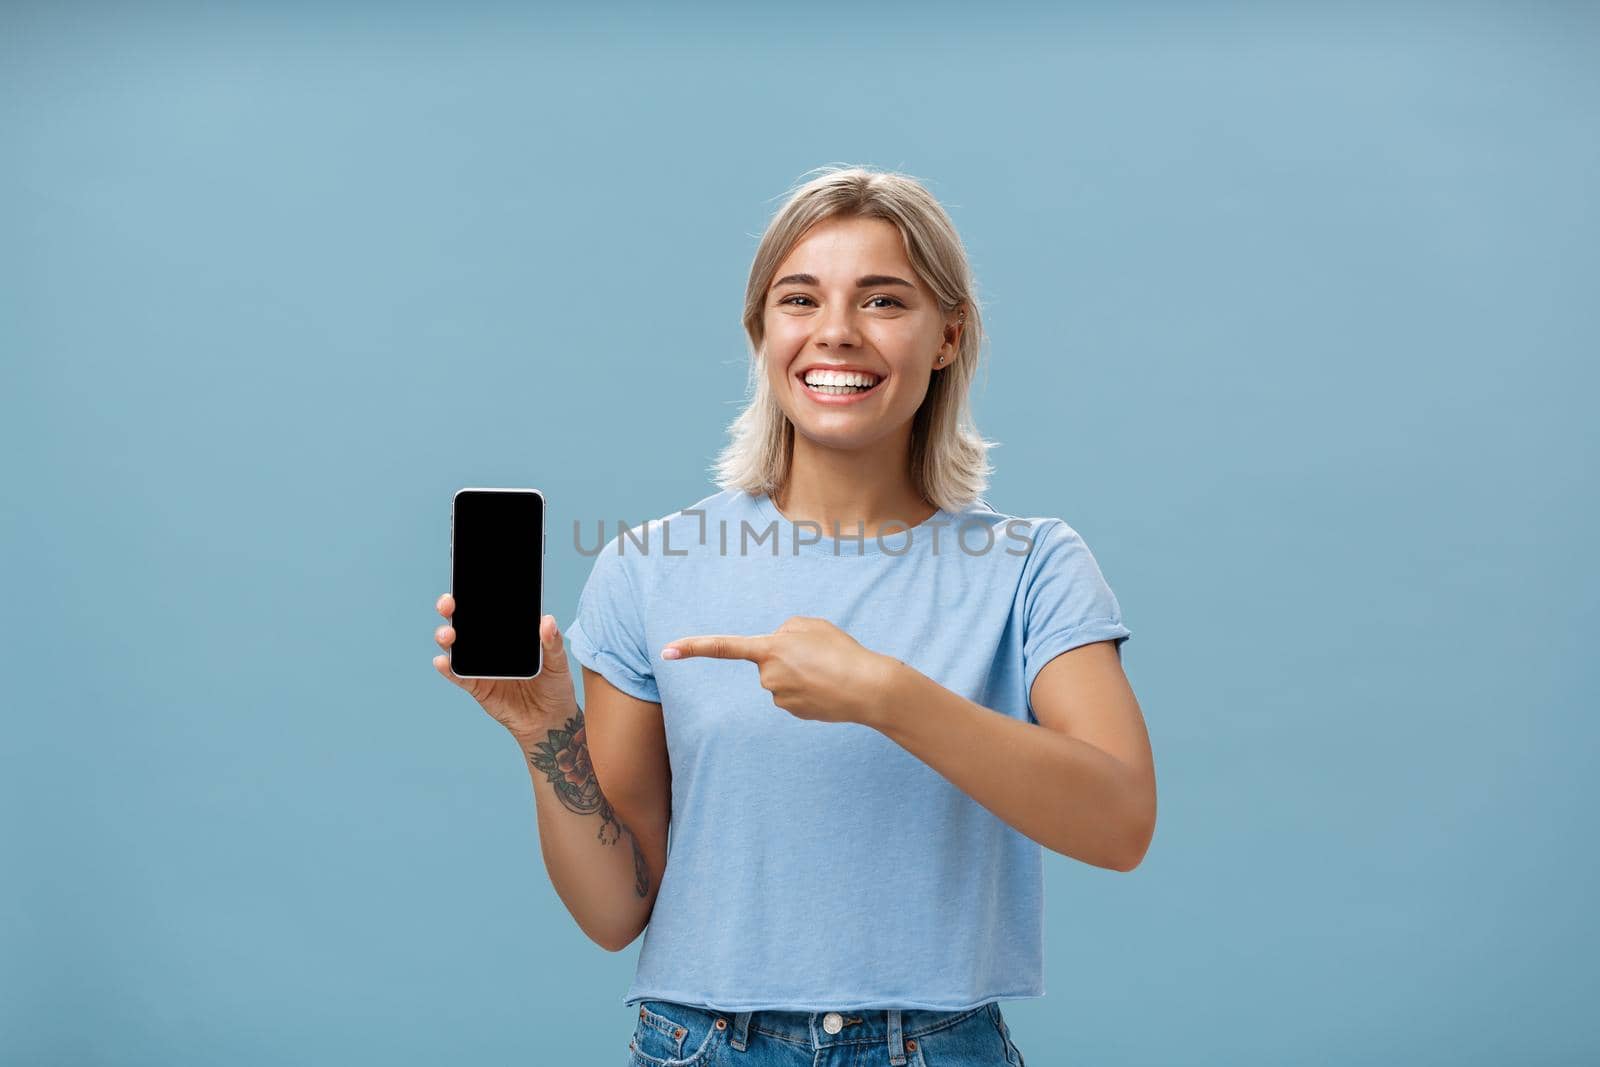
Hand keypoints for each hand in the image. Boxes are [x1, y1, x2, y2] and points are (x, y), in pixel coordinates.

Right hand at [432, 592, 578, 746]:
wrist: (549, 720)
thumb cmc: (554, 686)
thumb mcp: (558, 662)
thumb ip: (552, 642)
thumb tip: (547, 621)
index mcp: (508, 633)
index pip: (487, 609)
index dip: (474, 594)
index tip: (467, 581)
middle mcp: (489, 645)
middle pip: (464, 622)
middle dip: (450, 609)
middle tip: (448, 603)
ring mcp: (480, 665)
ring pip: (456, 646)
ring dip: (446, 637)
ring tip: (449, 634)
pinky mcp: (476, 686)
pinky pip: (458, 676)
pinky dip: (448, 669)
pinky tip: (442, 662)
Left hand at [661, 615, 899, 725]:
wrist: (867, 687)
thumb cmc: (841, 650)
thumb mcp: (811, 624)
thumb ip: (785, 631)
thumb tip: (773, 653)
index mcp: (769, 648)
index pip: (724, 647)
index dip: (693, 648)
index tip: (666, 652)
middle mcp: (767, 676)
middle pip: (769, 660)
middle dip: (788, 655)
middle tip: (820, 655)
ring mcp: (779, 697)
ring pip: (782, 678)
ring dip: (801, 672)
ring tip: (827, 670)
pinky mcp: (792, 712)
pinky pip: (794, 694)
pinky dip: (808, 689)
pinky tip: (827, 687)